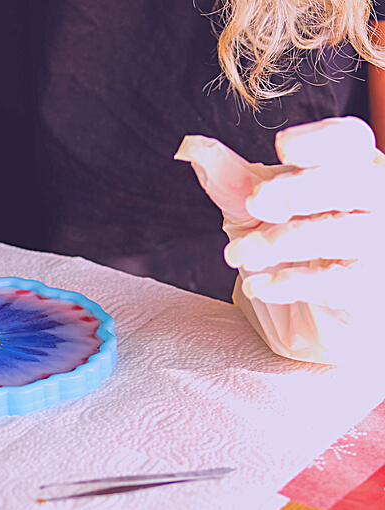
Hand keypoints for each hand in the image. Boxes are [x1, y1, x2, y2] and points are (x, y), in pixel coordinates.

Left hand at [176, 117, 384, 364]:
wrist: (300, 318)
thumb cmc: (286, 257)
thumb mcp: (251, 214)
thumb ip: (231, 181)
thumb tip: (193, 147)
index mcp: (349, 172)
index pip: (350, 142)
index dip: (321, 140)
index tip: (282, 146)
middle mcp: (373, 204)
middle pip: (354, 181)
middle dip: (299, 189)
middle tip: (255, 203)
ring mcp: (376, 247)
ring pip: (343, 231)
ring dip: (281, 241)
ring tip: (239, 253)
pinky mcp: (370, 289)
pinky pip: (339, 281)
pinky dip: (293, 281)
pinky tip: (261, 285)